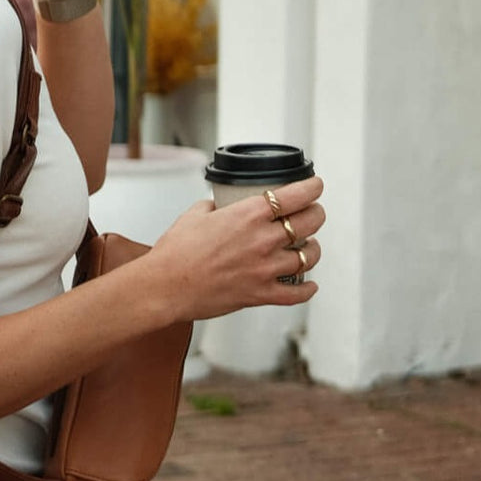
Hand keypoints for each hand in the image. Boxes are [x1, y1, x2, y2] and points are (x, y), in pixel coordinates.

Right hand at [148, 177, 325, 321]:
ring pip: (309, 257)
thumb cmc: (174, 253)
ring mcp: (264, 269)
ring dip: (313, 249)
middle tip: (314, 213)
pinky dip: (307, 289)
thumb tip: (221, 207)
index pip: (295, 195)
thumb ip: (214, 206)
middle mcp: (262, 240)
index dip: (312, 188)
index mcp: (247, 215)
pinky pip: (297, 294)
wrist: (164, 286)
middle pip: (310, 223)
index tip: (316, 186)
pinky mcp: (260, 294)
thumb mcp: (193, 215)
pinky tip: (309, 285)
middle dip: (316, 214)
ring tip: (309, 247)